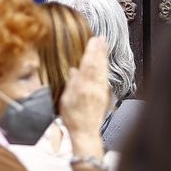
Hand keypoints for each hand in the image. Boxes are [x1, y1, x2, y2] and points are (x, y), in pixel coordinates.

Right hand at [60, 37, 111, 158]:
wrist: (86, 132)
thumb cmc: (73, 118)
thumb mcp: (65, 100)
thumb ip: (70, 84)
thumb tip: (74, 70)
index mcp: (83, 88)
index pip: (88, 65)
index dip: (91, 51)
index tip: (93, 40)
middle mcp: (94, 88)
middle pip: (98, 65)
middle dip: (100, 50)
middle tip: (102, 38)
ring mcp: (101, 91)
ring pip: (103, 70)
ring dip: (103, 56)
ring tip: (104, 45)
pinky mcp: (105, 95)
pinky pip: (104, 77)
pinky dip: (104, 67)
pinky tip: (104, 62)